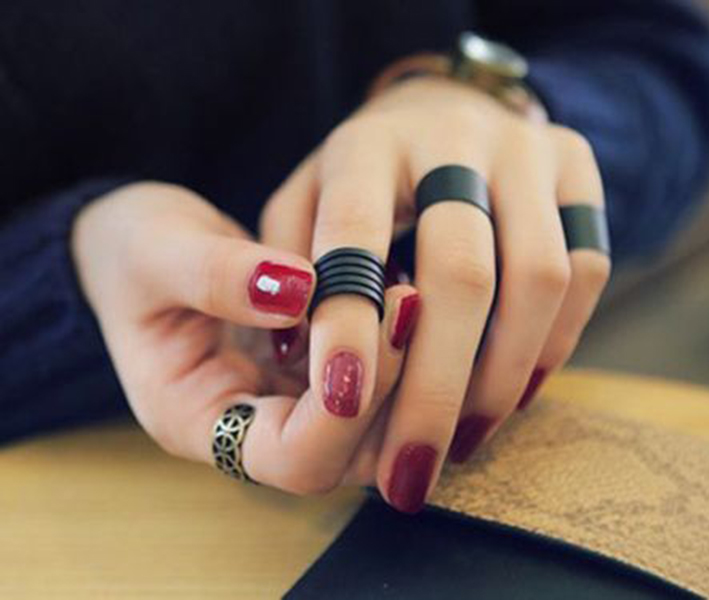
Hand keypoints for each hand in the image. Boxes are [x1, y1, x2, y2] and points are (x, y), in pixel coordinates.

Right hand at [72, 182, 418, 492]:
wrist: (140, 247)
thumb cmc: (133, 253)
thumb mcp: (155, 252)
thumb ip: (217, 276)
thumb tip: (298, 289)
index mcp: (197, 420)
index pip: (291, 457)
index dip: (344, 410)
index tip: (376, 323)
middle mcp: (249, 427)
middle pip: (347, 456)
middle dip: (389, 388)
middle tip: (407, 302)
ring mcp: (285, 404)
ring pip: (373, 430)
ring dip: (404, 372)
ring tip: (410, 294)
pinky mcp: (310, 374)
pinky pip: (371, 384)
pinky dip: (396, 350)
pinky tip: (402, 295)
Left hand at [259, 76, 609, 511]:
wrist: (447, 113)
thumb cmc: (360, 180)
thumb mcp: (302, 206)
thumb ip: (284, 273)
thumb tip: (304, 365)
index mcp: (367, 144)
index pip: (355, 232)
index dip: (350, 322)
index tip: (340, 406)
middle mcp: (453, 134)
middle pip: (462, 270)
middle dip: (437, 387)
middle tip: (410, 473)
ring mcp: (527, 147)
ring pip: (540, 276)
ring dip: (503, 378)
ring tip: (464, 442)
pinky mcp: (579, 168)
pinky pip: (587, 269)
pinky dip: (553, 345)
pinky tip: (512, 391)